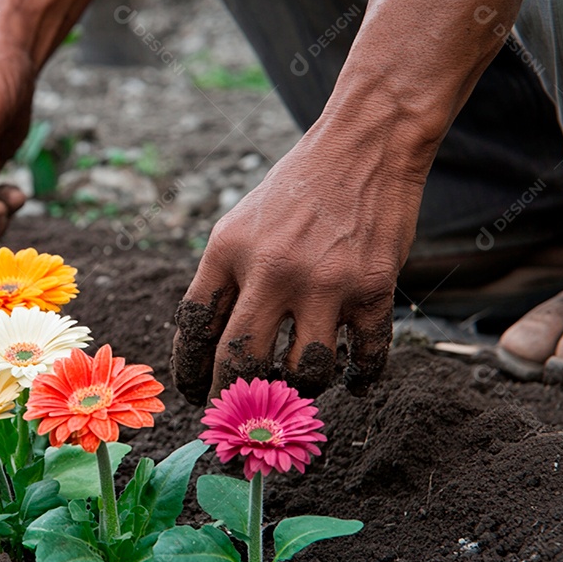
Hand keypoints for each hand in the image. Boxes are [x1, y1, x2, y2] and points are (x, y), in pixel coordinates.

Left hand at [171, 134, 424, 401]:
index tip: (194, 394)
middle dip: (232, 398)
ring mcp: (324, 282)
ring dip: (299, 389)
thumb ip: (224, 280)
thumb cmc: (296, 189)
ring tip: (298, 385)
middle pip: (239, 360)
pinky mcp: (373, 289)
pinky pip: (365, 358)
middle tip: (238, 416)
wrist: (365, 146)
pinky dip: (359, 379)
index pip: (194, 326)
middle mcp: (271, 269)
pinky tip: (352, 382)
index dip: (189, 370)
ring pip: (304, 372)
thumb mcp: (241, 224)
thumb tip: (210, 350)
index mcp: (228, 250)